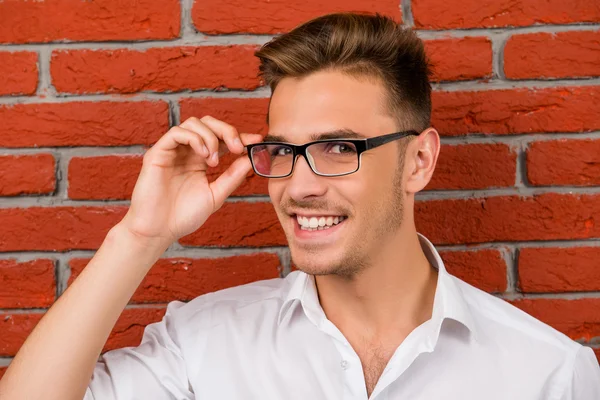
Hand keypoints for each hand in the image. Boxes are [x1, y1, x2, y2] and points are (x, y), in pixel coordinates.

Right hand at [119, 116, 262, 245]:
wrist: (158, 231)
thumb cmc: (183, 216)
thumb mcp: (215, 195)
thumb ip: (232, 177)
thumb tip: (250, 159)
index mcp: (200, 160)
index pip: (221, 138)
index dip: (240, 135)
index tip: (257, 141)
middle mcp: (186, 151)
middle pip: (208, 123)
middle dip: (227, 131)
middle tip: (238, 148)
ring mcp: (172, 150)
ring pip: (194, 123)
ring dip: (211, 137)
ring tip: (215, 161)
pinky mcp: (158, 153)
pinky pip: (177, 132)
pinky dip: (195, 139)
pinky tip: (203, 156)